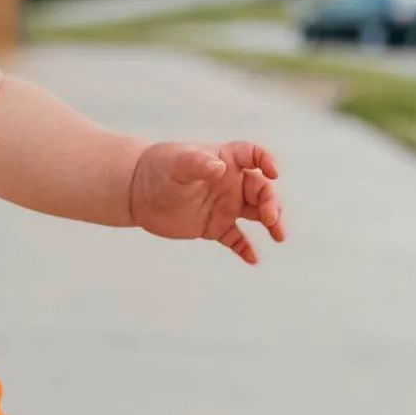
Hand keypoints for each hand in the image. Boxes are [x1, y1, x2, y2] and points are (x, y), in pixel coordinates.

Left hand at [128, 141, 285, 265]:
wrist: (137, 192)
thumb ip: (198, 163)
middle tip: (270, 218)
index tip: (272, 173)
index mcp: (224, 160)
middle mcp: (230, 183)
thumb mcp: (177, 163)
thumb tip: (219, 168)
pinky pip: (236, 239)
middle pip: (261, 189)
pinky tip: (253, 259)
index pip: (252, 155)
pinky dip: (245, 248)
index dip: (266, 161)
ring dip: (271, 223)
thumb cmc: (158, 168)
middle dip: (271, 203)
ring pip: (256, 213)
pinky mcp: (214, 226)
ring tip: (278, 236)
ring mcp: (224, 205)